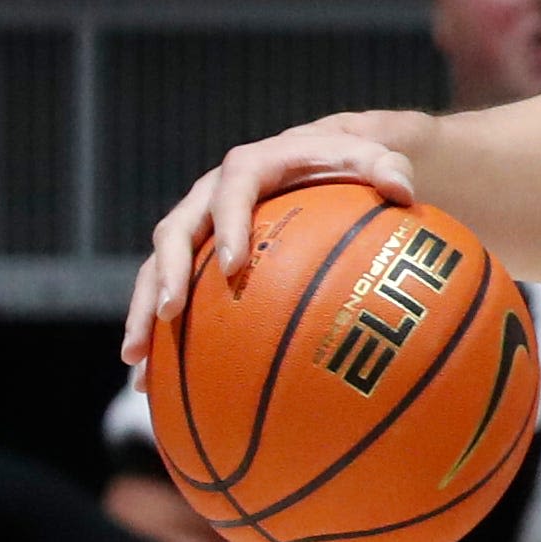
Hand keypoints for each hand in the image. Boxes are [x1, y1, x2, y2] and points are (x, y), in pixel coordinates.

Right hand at [120, 112, 418, 364]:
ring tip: (136, 361)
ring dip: (142, 311)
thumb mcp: (374, 157)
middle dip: (165, 272)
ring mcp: (197, 228)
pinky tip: (150, 385)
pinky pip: (165, 295)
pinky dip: (158, 337)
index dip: (229, 222)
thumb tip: (404, 191)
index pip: (234, 187)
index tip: (232, 265)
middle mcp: (211, 195)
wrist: (320, 165)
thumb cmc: (349, 165)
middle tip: (167, 314)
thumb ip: (389, 168)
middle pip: (174, 230)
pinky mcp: (193, 259)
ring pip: (156, 267)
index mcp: (252, 166)